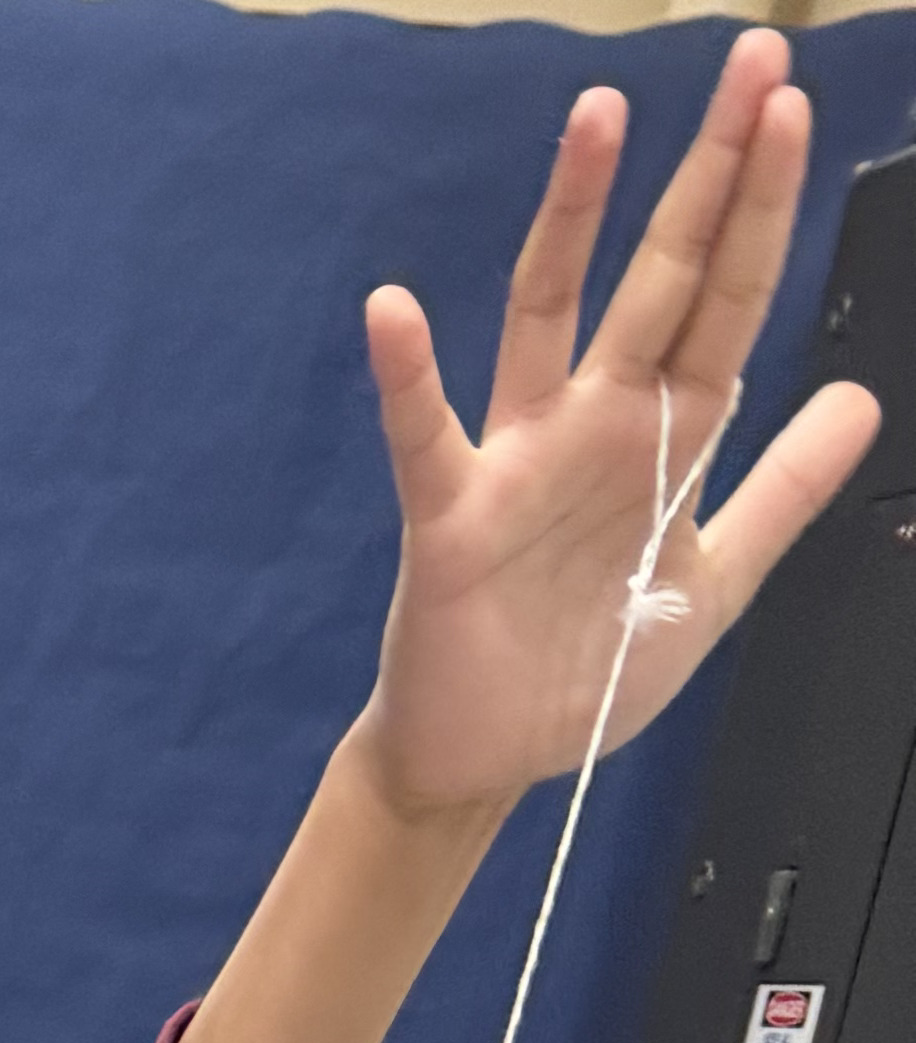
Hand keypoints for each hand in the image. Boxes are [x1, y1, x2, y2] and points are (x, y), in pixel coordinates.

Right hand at [354, 34, 878, 826]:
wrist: (490, 761)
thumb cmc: (587, 670)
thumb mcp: (714, 584)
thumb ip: (784, 491)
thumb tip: (859, 399)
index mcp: (665, 438)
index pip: (726, 301)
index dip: (761, 210)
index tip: (790, 111)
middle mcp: (596, 425)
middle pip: (662, 276)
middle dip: (708, 173)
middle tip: (753, 62)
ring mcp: (521, 463)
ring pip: (548, 315)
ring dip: (572, 216)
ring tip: (602, 115)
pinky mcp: (453, 522)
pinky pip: (426, 439)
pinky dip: (407, 379)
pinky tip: (393, 312)